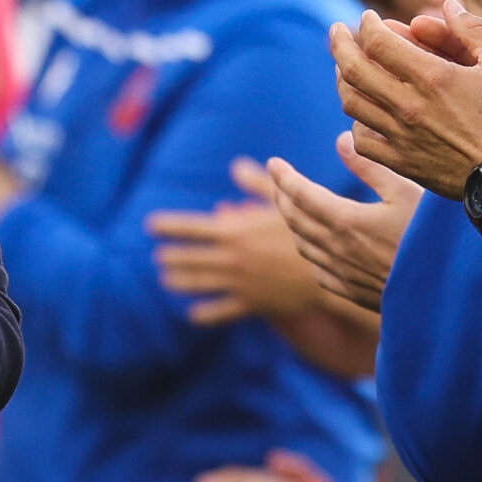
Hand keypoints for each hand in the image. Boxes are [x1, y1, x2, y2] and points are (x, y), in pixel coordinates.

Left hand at [146, 159, 327, 324]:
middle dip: (172, 256)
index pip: (191, 227)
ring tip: (166, 280)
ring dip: (181, 281)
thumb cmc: (309, 231)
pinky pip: (223, 311)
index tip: (150, 225)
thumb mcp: (285, 202)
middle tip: (159, 257)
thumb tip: (236, 165)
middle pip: (190, 258)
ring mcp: (239, 283)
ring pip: (200, 284)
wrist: (331, 271)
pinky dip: (206, 314)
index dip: (169, 226)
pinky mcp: (252, 303)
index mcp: (235, 231)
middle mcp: (231, 259)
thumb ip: (257, 185)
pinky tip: (193, 315)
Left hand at [262, 133, 420, 311]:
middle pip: (294, 219)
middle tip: (280, 181)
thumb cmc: (430, 235)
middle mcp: (335, 248)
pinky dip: (311, 252)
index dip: (284, 176)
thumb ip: (370, 166)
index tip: (275, 162)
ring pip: (303, 246)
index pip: (300, 194)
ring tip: (293, 209)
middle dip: (282, 197)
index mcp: (345, 220)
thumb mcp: (405, 192)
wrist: (447, 289)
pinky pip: (318, 270)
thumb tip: (341, 139)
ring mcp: (341, 273)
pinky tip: (317, 247)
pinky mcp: (351, 291)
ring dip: (293, 224)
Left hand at [331, 2, 481, 198]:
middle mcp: (408, 105)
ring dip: (342, 79)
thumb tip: (449, 4)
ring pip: (351, 102)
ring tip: (342, 66)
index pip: (378, 42)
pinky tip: (362, 111)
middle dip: (339, 43)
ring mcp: (400, 135)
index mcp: (431, 77)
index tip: (367, 17)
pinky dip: (355, 122)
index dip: (367, 25)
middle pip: (352, 69)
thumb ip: (474, 29)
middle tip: (336, 31)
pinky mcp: (400, 160)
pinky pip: (362, 139)